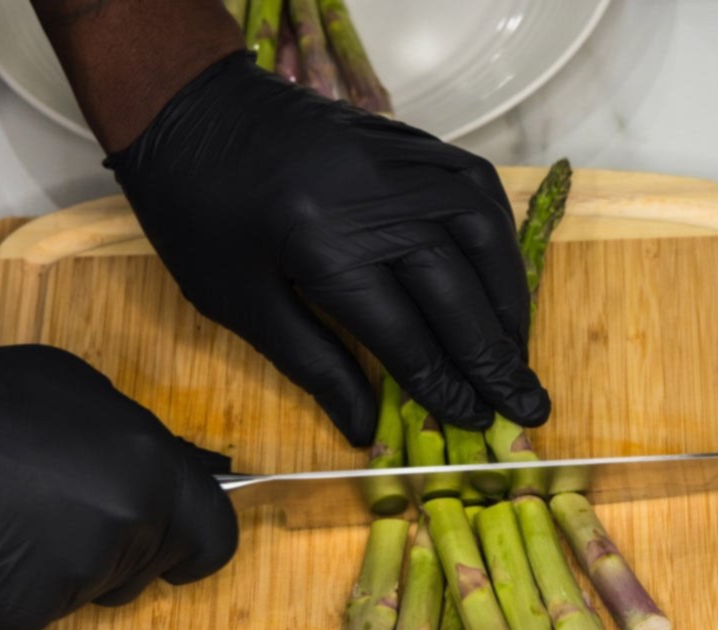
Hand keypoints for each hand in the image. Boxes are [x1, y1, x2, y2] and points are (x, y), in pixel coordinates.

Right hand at [0, 346, 236, 629]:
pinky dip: (12, 591)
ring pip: (87, 592)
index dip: (196, 543)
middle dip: (122, 550)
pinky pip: (32, 615)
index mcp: (148, 477)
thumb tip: (159, 474)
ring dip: (65, 568)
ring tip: (10, 519)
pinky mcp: (13, 622)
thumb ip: (138, 445)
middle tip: (63, 511)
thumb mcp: (83, 393)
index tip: (179, 547)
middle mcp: (120, 536)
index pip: (214, 540)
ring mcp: (66, 587)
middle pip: (146, 569)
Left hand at [106, 52, 550, 445]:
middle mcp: (374, 201)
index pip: (406, 335)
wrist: (189, 109)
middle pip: (456, 291)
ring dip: (508, 299)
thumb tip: (366, 431)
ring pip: (480, 235)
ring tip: (518, 350)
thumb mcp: (240, 304)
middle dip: (494, 357)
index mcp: (322, 248)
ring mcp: (398, 162)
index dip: (443, 385)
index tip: (476, 420)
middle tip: (528, 404)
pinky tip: (501, 279)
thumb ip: (313, 366)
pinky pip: (475, 187)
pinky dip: (498, 238)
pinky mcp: (408, 140)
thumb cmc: (199, 217)